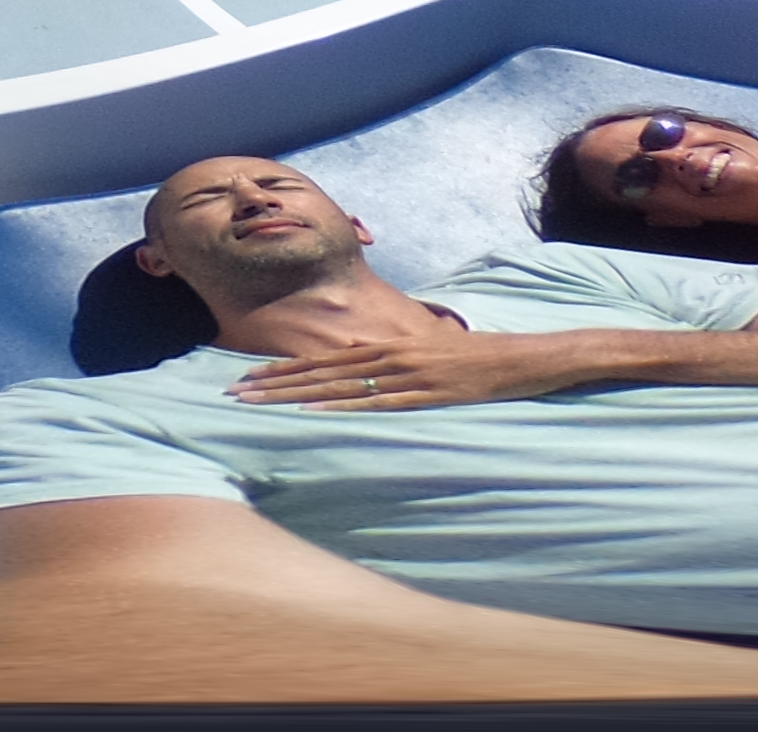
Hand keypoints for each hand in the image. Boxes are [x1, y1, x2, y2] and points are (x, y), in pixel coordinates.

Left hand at [229, 333, 609, 411]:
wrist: (525, 358)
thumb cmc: (477, 360)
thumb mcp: (429, 356)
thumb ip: (394, 363)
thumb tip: (360, 367)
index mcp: (388, 346)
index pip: (323, 358)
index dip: (283, 368)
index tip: (247, 376)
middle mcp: (390, 354)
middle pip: (319, 369)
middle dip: (273, 381)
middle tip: (232, 391)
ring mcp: (407, 373)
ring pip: (338, 384)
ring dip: (294, 393)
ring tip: (258, 402)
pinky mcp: (427, 393)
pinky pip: (376, 402)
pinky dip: (342, 406)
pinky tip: (314, 411)